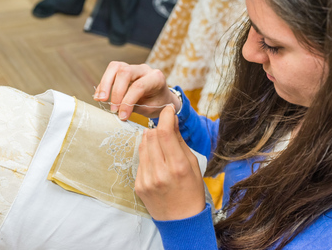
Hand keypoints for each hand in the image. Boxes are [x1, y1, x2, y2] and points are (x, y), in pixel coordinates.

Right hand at [94, 61, 180, 119]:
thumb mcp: (151, 109)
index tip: (122, 116)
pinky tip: (99, 96)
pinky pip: (111, 72)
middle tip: (112, 109)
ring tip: (100, 99)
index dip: (128, 101)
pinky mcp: (124, 70)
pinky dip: (103, 84)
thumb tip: (118, 111)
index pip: (139, 86)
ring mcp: (134, 68)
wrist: (162, 98)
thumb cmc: (158, 103)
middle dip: (116, 91)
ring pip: (115, 67)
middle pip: (125, 72)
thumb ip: (136, 107)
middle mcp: (144, 69)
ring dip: (105, 83)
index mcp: (156, 78)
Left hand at [135, 106, 205, 220]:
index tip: (169, 110)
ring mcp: (146, 180)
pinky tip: (157, 162)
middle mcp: (160, 173)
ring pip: (142, 145)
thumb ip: (179, 141)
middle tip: (167, 131)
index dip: (165, 116)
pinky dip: (148, 155)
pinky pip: (140, 159)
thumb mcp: (193, 165)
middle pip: (151, 135)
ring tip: (162, 147)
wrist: (181, 221)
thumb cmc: (192, 191)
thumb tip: (171, 120)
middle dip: (159, 128)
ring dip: (151, 139)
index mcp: (178, 167)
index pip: (164, 132)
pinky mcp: (138, 185)